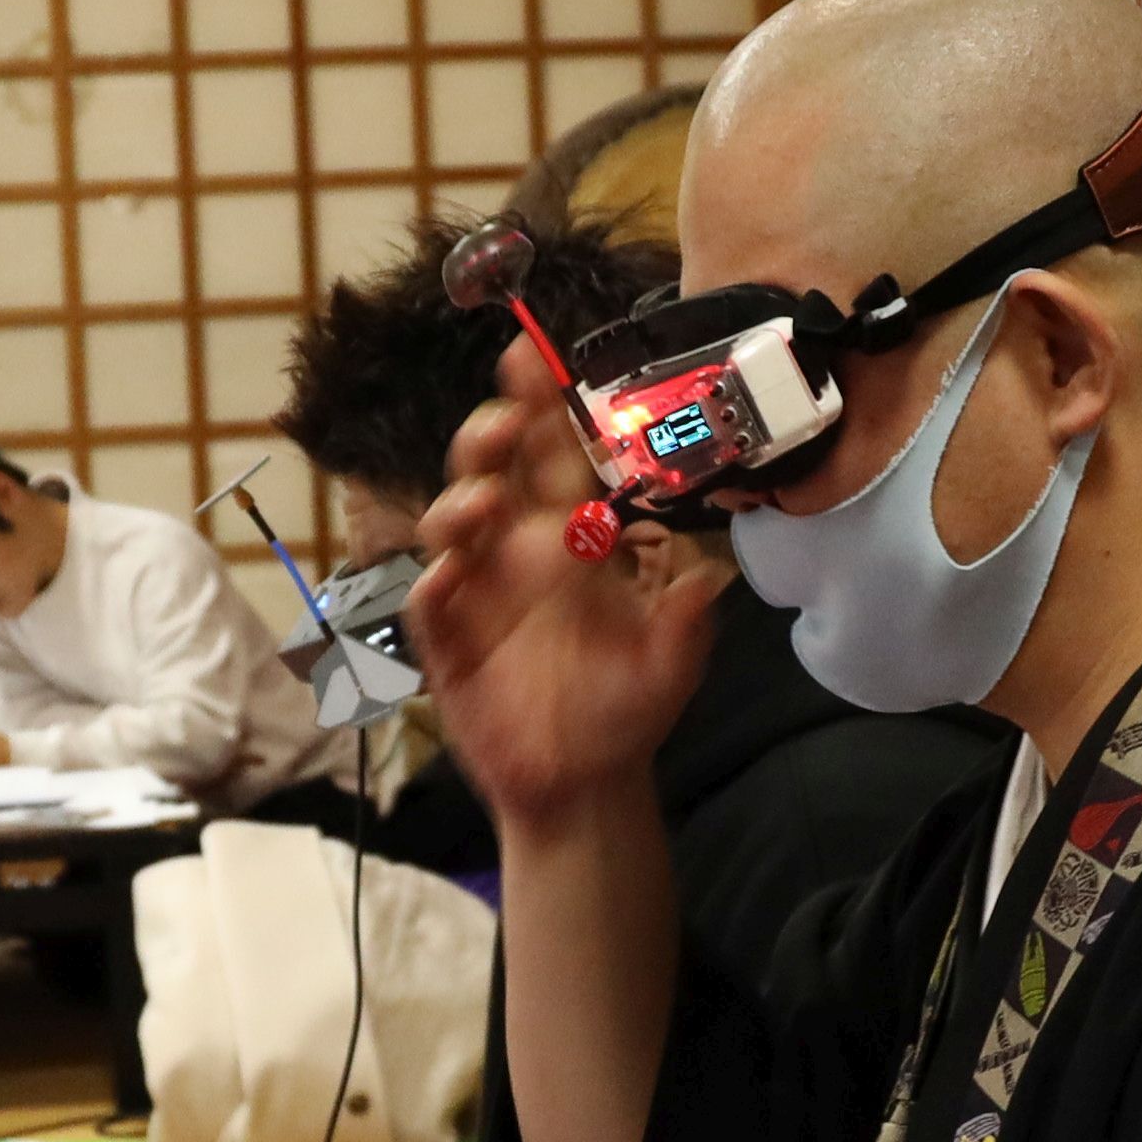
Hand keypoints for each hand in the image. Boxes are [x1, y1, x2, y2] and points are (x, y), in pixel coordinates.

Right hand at [402, 333, 723, 823]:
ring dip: (463, 501)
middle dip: (491, 435)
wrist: (585, 782)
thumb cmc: (625, 709)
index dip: (542, 407)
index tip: (536, 360)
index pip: (553, 457)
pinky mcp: (448, 643)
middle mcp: (516, 552)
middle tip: (510, 420)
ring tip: (489, 500)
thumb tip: (712, 577)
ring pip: (452, 525)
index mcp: (569, 538)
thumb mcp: (672, 665)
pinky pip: (430, 605)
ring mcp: (477, 594)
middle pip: (491, 471)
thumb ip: (687, 621)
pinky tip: (450, 577)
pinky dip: (434, 586)